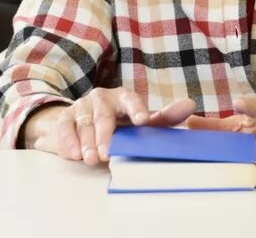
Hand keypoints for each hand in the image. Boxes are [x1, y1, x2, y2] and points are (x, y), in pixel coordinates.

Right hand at [25, 89, 197, 164]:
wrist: (81, 123)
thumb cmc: (118, 123)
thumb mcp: (140, 121)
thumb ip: (163, 117)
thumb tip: (191, 106)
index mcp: (123, 97)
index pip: (131, 100)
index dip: (137, 110)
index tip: (143, 121)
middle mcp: (102, 98)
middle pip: (104, 115)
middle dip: (105, 135)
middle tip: (107, 153)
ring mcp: (82, 106)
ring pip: (84, 123)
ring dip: (87, 143)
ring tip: (91, 159)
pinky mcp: (64, 117)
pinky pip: (65, 128)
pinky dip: (69, 142)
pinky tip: (74, 155)